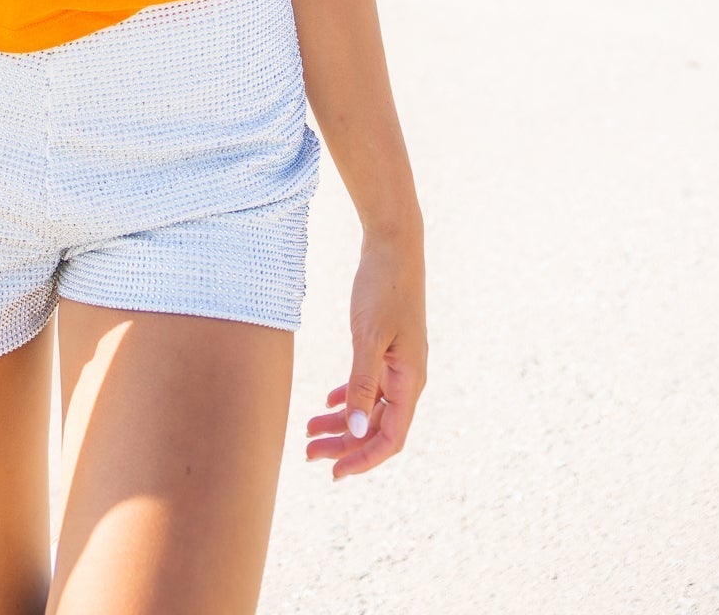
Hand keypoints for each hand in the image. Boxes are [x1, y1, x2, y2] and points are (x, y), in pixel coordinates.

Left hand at [305, 231, 426, 478]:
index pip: (390, 438)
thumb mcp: (368, 337)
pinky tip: (327, 403)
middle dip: (344, 446)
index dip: (363, 460)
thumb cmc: (383, 288)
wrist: (393, 246)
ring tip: (308, 432)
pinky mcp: (386, 348)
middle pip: (376, 427)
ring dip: (341, 424)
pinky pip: (369, 385)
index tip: (334, 473)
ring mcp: (398, 364)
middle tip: (308, 455)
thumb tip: (354, 430)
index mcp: (410, 381)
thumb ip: (362, 383)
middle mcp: (408, 379)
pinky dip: (347, 398)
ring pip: (369, 408)